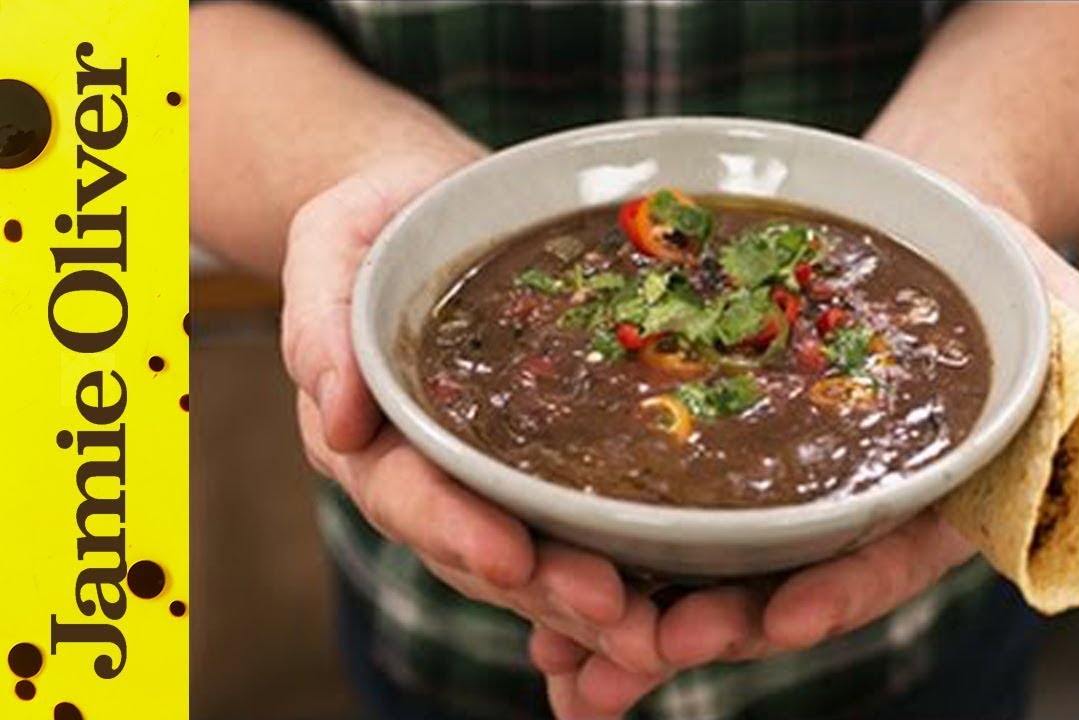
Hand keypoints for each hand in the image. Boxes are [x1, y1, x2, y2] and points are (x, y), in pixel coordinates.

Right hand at [280, 155, 669, 680]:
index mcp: (366, 434)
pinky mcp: (542, 461)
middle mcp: (426, 472)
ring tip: (654, 626)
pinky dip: (620, 558)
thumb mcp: (330, 241)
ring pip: (534, 553)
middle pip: (478, 548)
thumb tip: (336, 414)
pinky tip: (674, 585)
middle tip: (612, 611)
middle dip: (543, 587)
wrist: (434, 205)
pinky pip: (577, 519)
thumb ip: (319, 321)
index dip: (453, 529)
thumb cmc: (378, 219)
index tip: (509, 557)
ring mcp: (487, 473)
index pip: (404, 495)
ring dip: (587, 595)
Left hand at [529, 210, 1078, 718]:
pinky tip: (538, 579)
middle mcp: (845, 508)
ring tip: (564, 655)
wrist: (910, 216)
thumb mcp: (1055, 301)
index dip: (840, 595)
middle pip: (778, 587)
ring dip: (632, 619)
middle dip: (709, 628)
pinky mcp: (710, 451)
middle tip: (638, 652)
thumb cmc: (991, 256)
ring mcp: (771, 484)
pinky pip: (650, 507)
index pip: (891, 561)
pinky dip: (600, 551)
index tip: (781, 621)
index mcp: (932, 499)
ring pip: (701, 568)